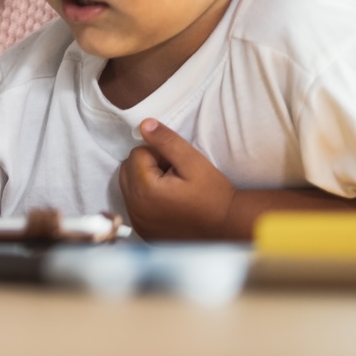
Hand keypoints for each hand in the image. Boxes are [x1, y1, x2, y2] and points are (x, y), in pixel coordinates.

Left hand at [118, 119, 236, 239]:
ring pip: (128, 185)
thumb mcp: (193, 161)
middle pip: (127, 169)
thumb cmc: (213, 194)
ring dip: (145, 181)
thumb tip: (143, 124)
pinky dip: (145, 198)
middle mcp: (134, 209)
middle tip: (174, 175)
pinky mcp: (142, 231)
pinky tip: (167, 203)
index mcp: (144, 191)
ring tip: (171, 188)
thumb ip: (166, 141)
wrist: (228, 226)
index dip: (158, 155)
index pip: (137, 154)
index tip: (177, 167)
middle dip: (147, 166)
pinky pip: (133, 204)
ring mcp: (137, 222)